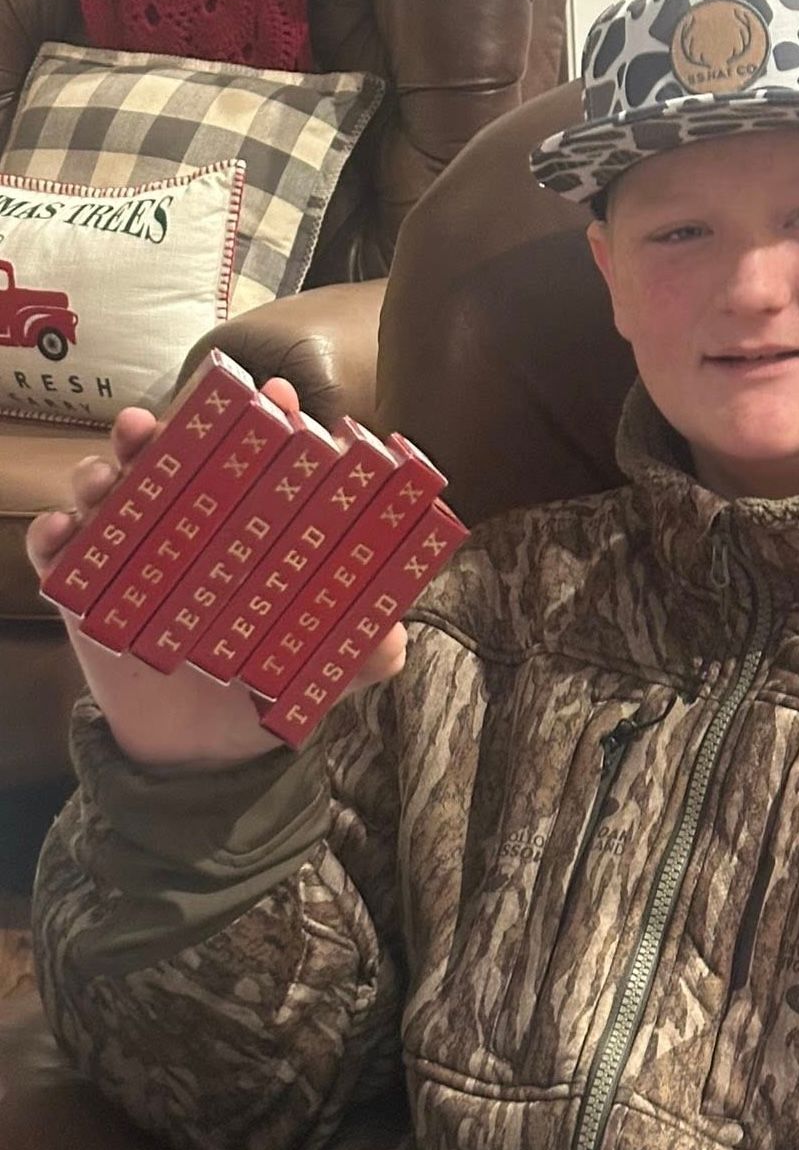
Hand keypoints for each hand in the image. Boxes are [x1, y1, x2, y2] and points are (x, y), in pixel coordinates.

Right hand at [26, 377, 407, 769]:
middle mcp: (193, 527)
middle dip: (164, 431)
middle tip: (156, 424)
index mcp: (252, 528)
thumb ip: (369, 653)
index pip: (262, 463)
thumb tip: (394, 638)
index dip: (270, 422)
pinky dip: (53, 540)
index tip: (278, 395)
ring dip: (102, 474)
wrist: (203, 753)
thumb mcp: (329, 671)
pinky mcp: (85, 592)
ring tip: (106, 476)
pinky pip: (58, 557)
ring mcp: (136, 553)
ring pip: (110, 495)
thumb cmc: (269, 689)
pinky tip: (60, 534)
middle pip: (175, 461)